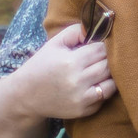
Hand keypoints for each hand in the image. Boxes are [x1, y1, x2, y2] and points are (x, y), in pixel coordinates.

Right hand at [0, 22, 110, 137]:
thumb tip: (96, 27)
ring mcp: (81, 98)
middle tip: (100, 58)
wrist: (25, 95)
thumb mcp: (54, 44)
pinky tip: (94, 84)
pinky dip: (103, 91)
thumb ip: (75, 31)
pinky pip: (104, 99)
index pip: (101, 50)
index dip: (102, 46)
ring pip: (112, 83)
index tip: (99, 46)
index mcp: (70, 62)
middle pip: (108, 66)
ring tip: (101, 70)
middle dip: (108, 60)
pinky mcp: (82, 110)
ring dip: (110, 75)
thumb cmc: (41, 65)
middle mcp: (77, 81)